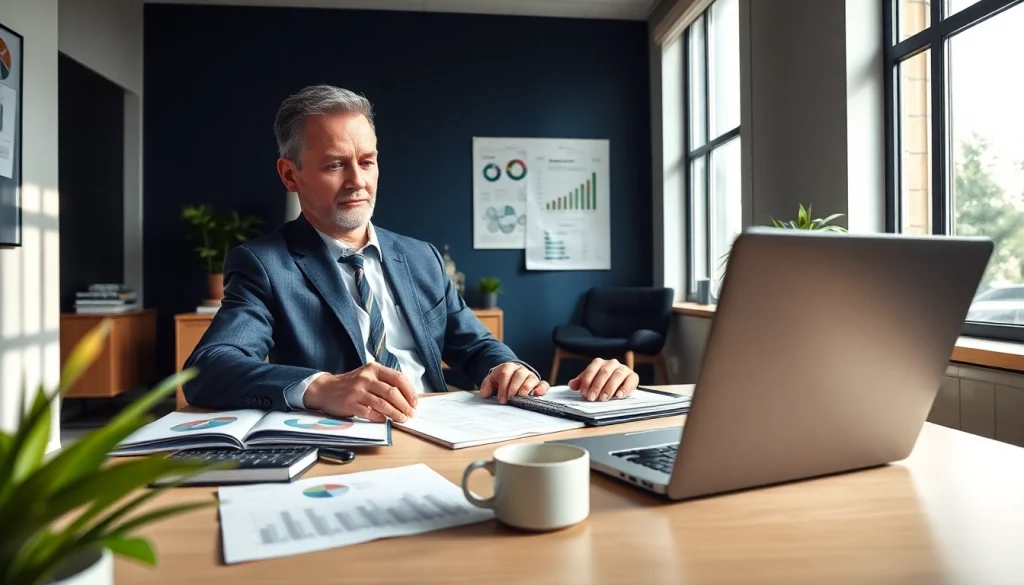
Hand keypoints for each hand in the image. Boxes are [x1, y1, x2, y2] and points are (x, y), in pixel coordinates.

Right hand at [302, 362, 417, 422]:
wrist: (325, 389)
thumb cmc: (351, 384)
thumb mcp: (368, 376)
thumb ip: (384, 382)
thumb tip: (407, 397)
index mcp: (374, 369)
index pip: (398, 378)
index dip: (409, 392)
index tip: (415, 403)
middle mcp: (366, 378)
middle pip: (392, 392)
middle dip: (405, 405)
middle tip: (411, 414)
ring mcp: (357, 390)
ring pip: (382, 403)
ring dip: (395, 413)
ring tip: (402, 419)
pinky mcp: (349, 403)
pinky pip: (369, 412)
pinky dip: (379, 418)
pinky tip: (385, 421)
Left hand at [480, 362, 549, 403]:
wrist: (511, 376)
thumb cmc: (501, 380)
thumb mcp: (492, 380)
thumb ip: (487, 385)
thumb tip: (484, 393)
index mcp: (508, 367)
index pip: (505, 374)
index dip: (503, 387)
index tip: (501, 399)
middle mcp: (521, 370)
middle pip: (519, 375)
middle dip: (513, 388)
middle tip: (509, 399)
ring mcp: (530, 376)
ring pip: (531, 379)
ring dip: (526, 388)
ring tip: (521, 397)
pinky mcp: (538, 383)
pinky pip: (543, 384)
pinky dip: (541, 389)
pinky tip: (537, 394)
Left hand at [569, 358, 638, 401]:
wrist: (621, 382)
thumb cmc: (603, 382)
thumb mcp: (590, 382)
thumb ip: (581, 382)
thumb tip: (572, 385)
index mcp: (599, 363)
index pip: (592, 370)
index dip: (587, 381)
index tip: (584, 393)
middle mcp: (612, 363)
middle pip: (604, 372)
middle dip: (597, 386)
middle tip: (592, 397)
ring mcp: (623, 369)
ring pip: (617, 375)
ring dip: (609, 387)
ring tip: (604, 398)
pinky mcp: (633, 376)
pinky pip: (630, 380)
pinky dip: (625, 388)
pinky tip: (619, 395)